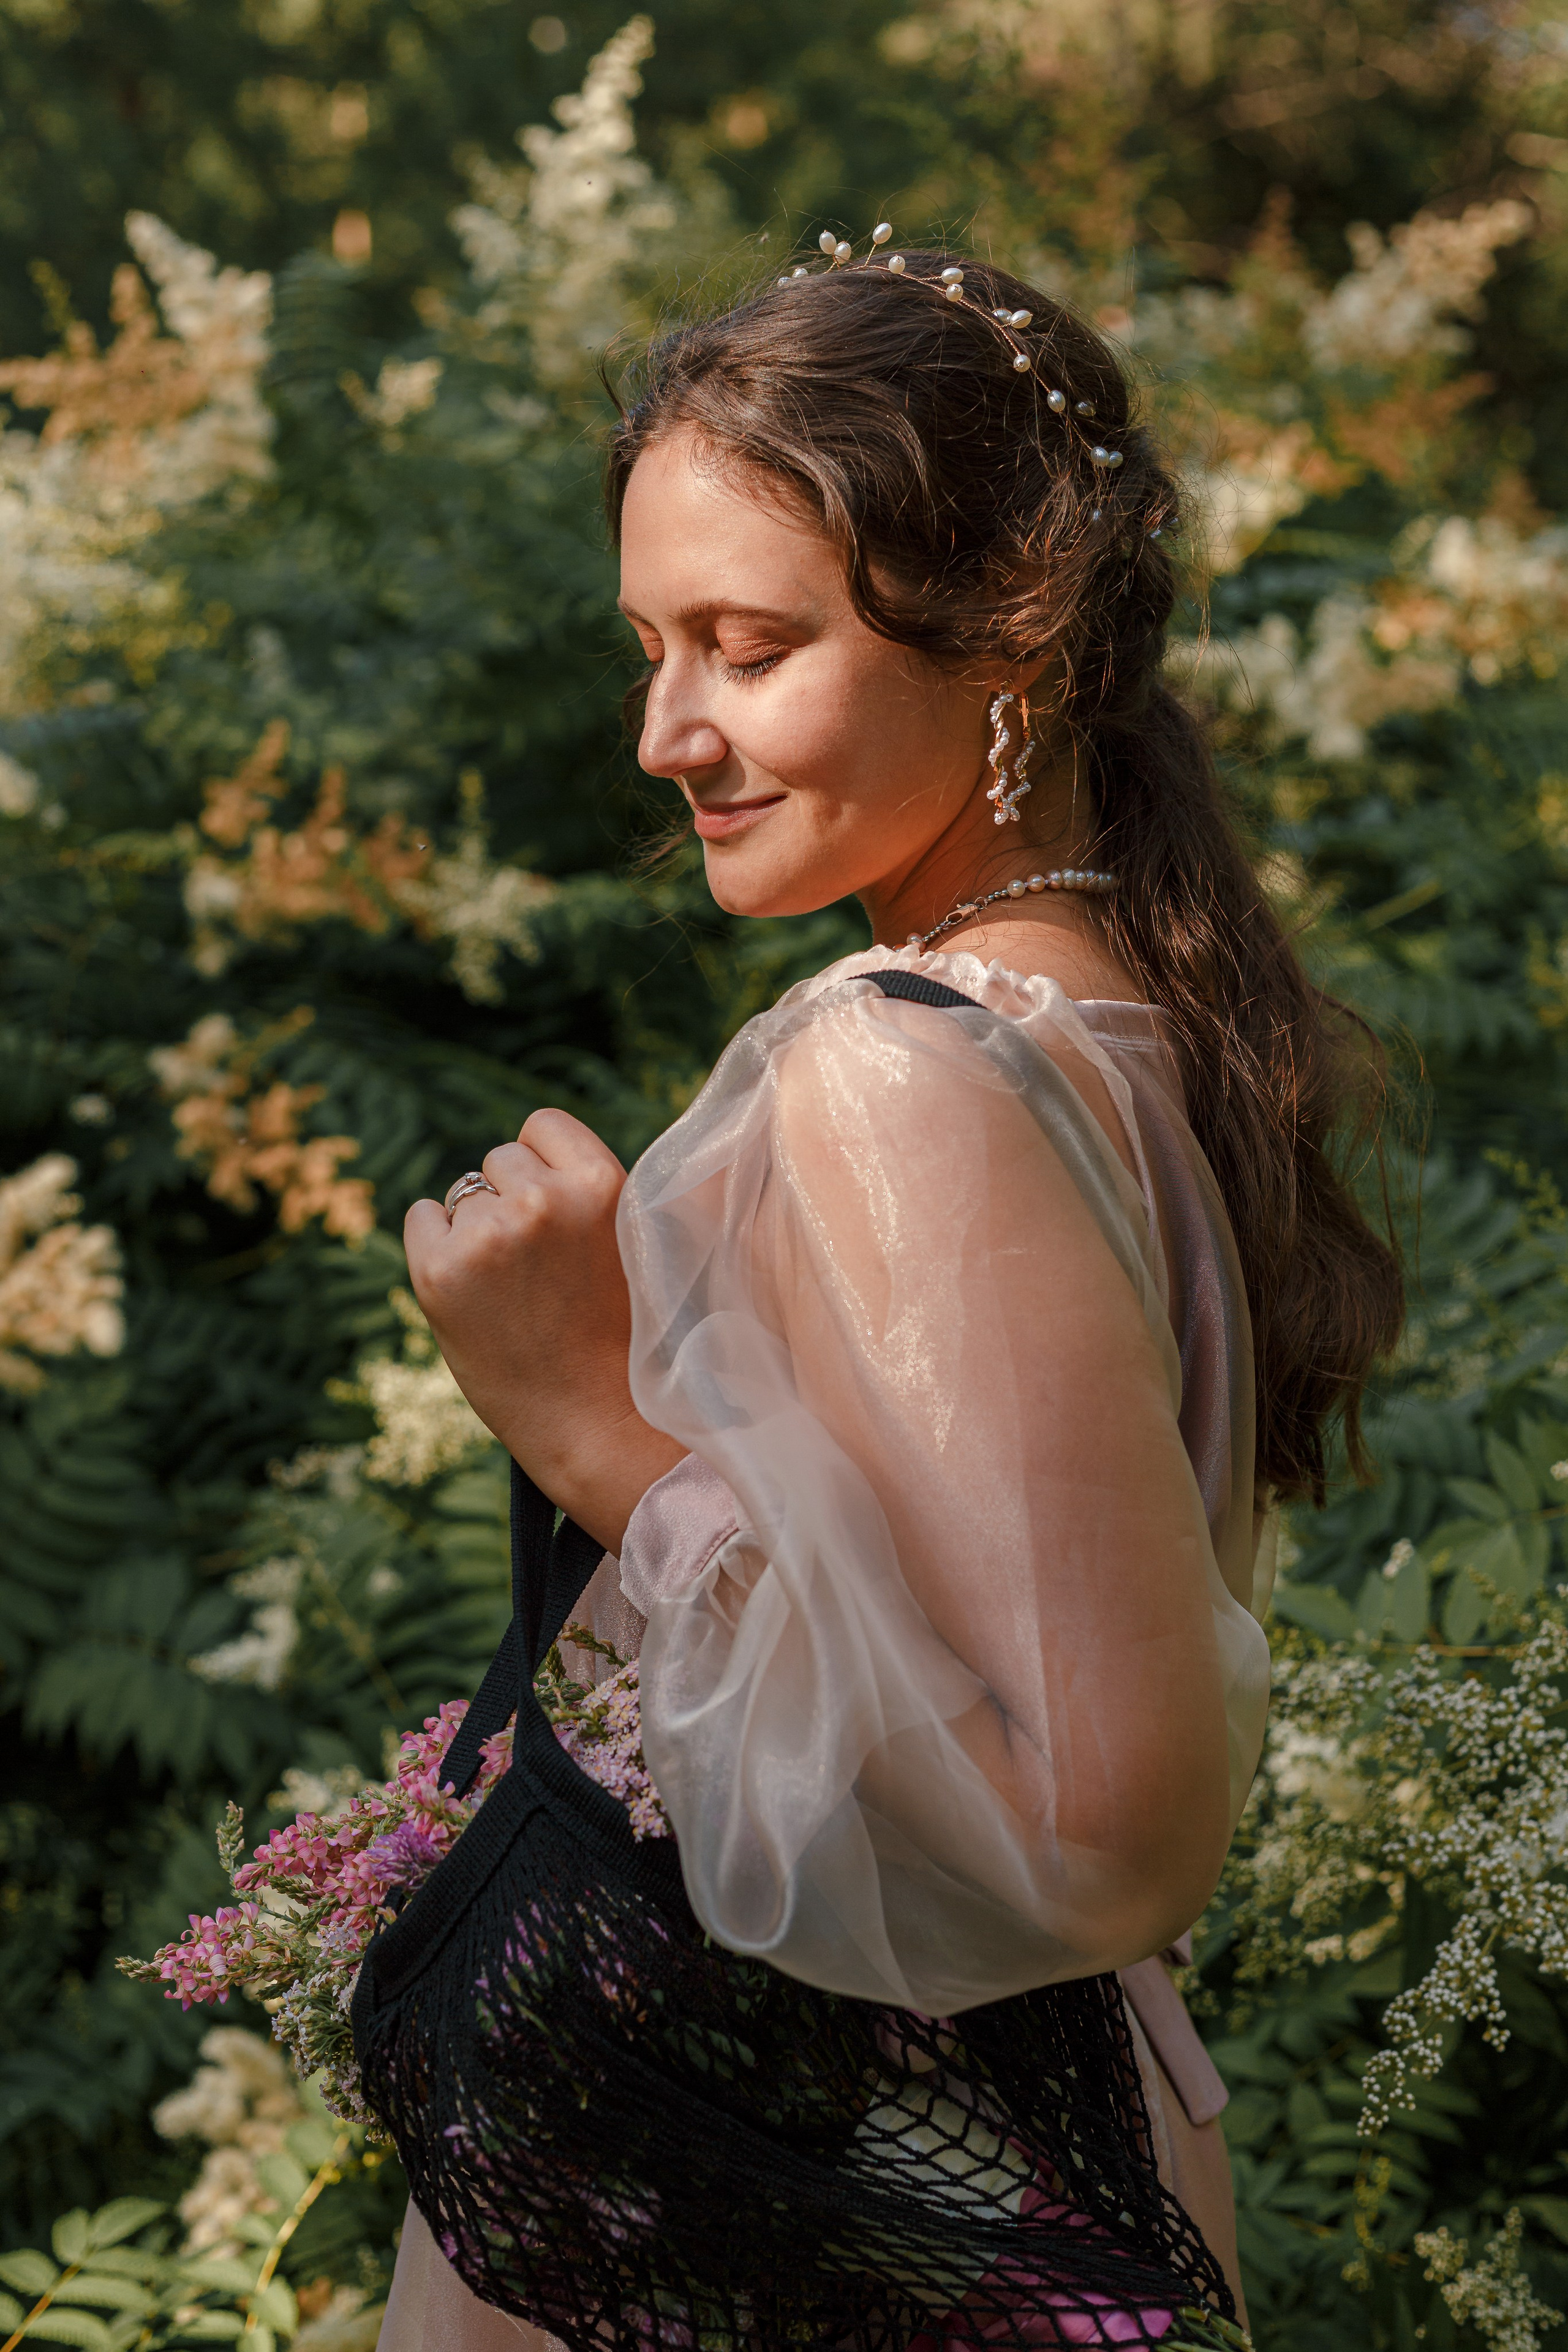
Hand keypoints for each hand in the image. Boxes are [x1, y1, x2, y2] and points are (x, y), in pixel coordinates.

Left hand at [404, 1110, 685, 1552]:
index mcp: (603, 1185)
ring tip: (510, 1291)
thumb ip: (581, 1192)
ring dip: (475, 1229)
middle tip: (536, 1268)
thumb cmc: (615, 1336)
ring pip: (461, 1194)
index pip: (542, 1126)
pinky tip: (470, 1289)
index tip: (553, 1210)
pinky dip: (435, 1245)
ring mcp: (488, 1235)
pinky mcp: (439, 1271)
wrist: (593, 1423)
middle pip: (499, 1160)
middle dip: (508, 1200)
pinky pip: (421, 1219)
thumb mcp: (624, 1244)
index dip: (543, 1166)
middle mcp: (543, 1201)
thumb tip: (521, 1155)